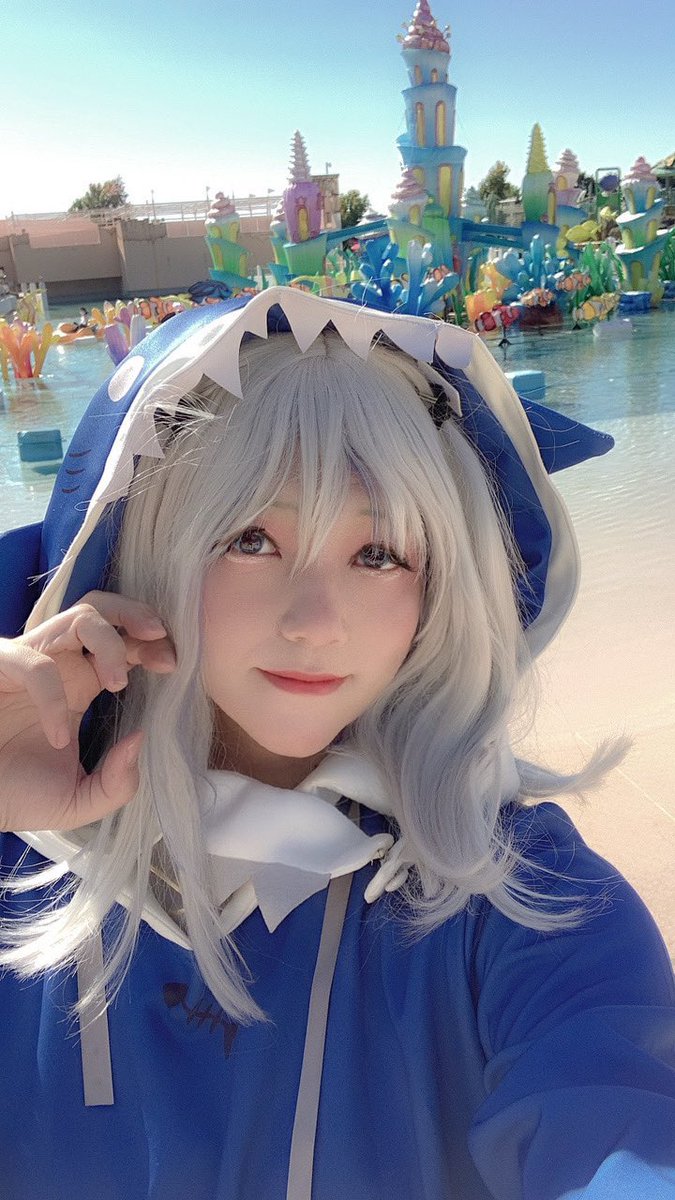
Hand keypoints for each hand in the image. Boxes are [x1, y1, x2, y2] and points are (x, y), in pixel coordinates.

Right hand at [0, 592, 175, 832]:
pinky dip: (53, 696)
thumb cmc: (14, 795)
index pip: (121, 640)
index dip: (150, 644)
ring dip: (108, 643)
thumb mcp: (80, 800)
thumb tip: (141, 741)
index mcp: (79, 684)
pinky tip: (57, 736)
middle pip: (100, 607)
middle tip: (159, 641)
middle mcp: (57, 665)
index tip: (173, 664)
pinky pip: (34, 664)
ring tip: (118, 684)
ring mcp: (26, 662)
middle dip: (135, 614)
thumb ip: (117, 783)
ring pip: (76, 617)